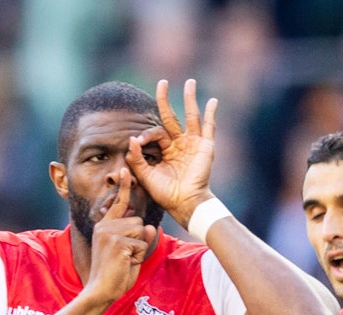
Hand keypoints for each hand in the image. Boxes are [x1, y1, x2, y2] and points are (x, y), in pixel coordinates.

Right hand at [87, 168, 156, 303]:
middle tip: (125, 256)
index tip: (124, 169)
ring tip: (125, 260)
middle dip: (139, 240)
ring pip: (141, 231)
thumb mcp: (131, 252)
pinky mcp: (116, 242)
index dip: (123, 186)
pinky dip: (138, 256)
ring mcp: (109, 233)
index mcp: (105, 225)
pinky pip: (141, 244)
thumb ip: (140, 238)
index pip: (118, 203)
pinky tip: (125, 263)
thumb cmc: (116, 273)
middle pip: (138, 221)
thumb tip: (150, 227)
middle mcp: (105, 226)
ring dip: (139, 248)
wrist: (101, 290)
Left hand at [125, 78, 215, 226]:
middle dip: (166, 100)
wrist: (185, 203)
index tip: (138, 142)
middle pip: (171, 117)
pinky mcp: (205, 146)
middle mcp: (180, 144)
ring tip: (189, 82)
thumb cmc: (166, 193)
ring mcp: (193, 143)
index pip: (155, 133)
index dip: (146, 135)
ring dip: (189, 99)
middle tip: (162, 82)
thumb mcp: (145, 175)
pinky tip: (212, 101)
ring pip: (190, 116)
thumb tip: (131, 138)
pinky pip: (209, 127)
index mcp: (166, 150)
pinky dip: (210, 114)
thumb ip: (136, 158)